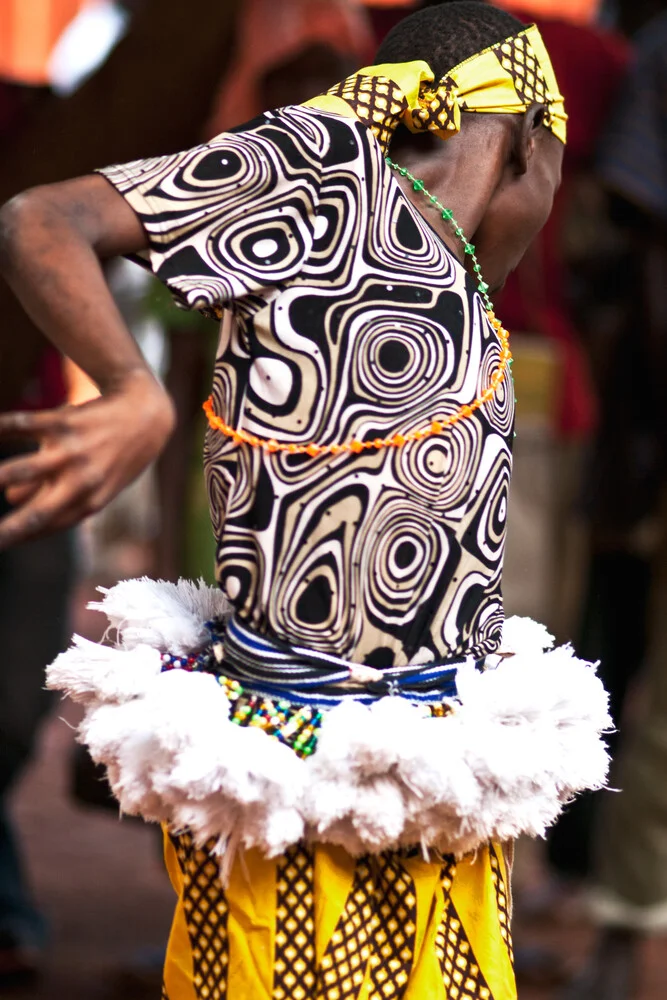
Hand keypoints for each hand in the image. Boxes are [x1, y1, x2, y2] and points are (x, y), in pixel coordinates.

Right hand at [0, 369, 174, 547]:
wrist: (147, 415)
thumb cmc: (115, 457)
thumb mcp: (96, 483)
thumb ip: (58, 494)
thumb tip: (13, 498)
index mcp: (89, 503)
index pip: (44, 527)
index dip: (15, 538)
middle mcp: (81, 482)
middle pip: (36, 514)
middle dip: (6, 531)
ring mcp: (73, 452)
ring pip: (23, 470)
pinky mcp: (64, 421)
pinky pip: (21, 425)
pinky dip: (1, 429)